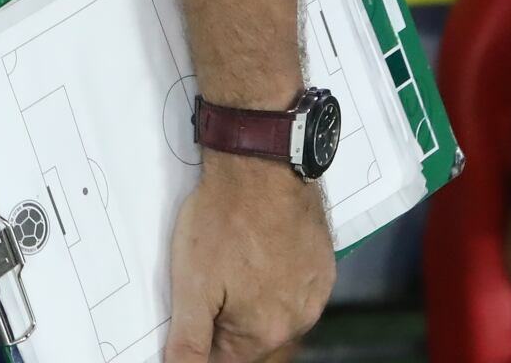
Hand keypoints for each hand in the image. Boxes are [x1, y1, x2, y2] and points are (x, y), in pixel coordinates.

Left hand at [164, 152, 333, 359]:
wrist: (262, 164)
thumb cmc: (226, 218)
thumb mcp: (192, 284)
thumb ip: (188, 339)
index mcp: (265, 332)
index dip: (204, 344)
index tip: (196, 317)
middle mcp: (298, 320)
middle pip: (256, 346)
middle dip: (230, 331)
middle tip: (210, 293)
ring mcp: (315, 292)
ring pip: (279, 319)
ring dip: (255, 310)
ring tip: (233, 273)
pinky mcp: (322, 265)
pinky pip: (298, 291)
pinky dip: (278, 286)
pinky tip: (259, 260)